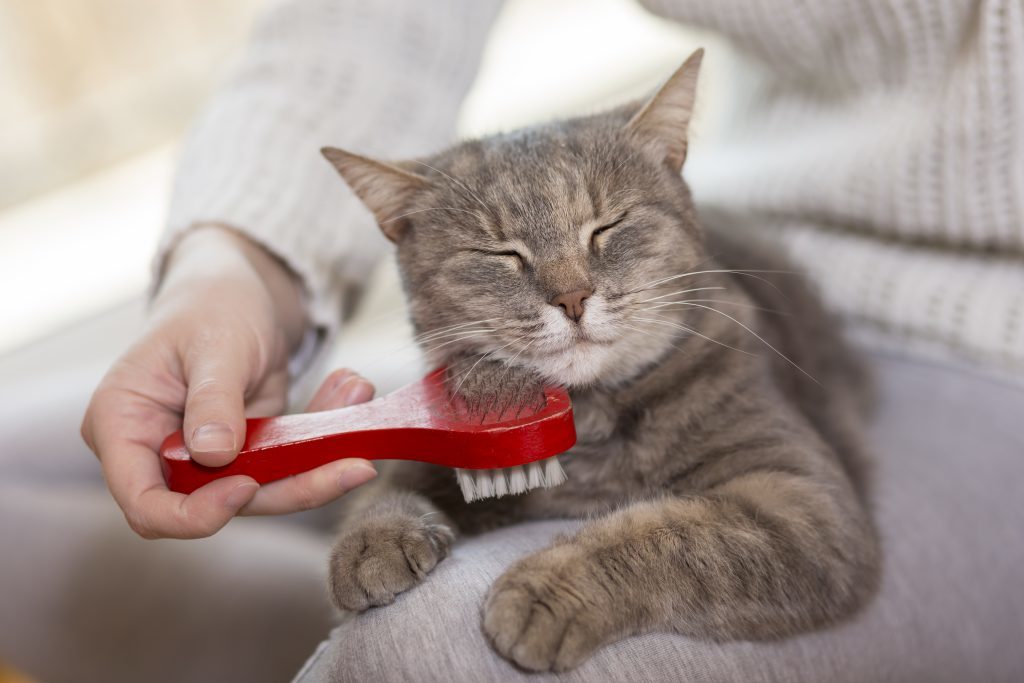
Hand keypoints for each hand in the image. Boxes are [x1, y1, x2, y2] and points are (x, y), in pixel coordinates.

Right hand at [81, 226, 377, 538]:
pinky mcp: (248, 455)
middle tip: (355, 466)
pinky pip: (289, 464)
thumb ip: (212, 399)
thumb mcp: (214, 342)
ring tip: (359, 400)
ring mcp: (205, 459)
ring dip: (322, 461)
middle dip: (291, 488)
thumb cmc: (209, 304)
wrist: (237, 287)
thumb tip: (215, 455)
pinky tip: (352, 392)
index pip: (145, 504)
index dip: (194, 514)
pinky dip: (326, 436)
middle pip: (218, 505)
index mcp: (122, 426)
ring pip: (264, 492)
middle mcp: (158, 453)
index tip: (246, 486)